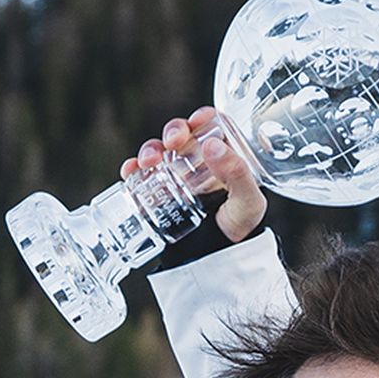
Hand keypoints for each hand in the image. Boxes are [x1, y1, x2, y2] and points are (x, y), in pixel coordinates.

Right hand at [123, 106, 266, 241]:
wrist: (216, 260)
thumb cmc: (239, 229)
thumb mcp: (248, 203)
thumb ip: (238, 174)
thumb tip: (212, 145)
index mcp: (224, 156)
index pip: (213, 126)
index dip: (203, 117)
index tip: (197, 120)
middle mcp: (198, 162)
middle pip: (183, 134)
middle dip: (174, 130)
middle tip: (173, 140)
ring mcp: (175, 176)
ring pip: (159, 150)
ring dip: (151, 149)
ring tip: (150, 161)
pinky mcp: (157, 191)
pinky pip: (140, 174)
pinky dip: (132, 169)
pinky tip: (131, 171)